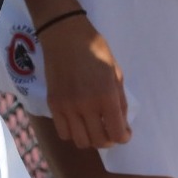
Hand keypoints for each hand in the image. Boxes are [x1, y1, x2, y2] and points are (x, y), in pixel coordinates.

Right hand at [39, 15, 131, 149]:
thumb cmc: (96, 50)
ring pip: (80, 141)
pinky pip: (63, 133)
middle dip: (109, 140)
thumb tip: (121, 123)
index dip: (123, 137)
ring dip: (91, 139)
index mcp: (106, 96)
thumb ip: (119, 100)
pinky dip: (73, 133)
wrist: (65, 36)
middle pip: (99, 141)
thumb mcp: (116, 72)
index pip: (117, 133)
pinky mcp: (53, 105)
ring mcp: (67, 107)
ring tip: (94, 128)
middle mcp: (86, 106)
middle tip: (110, 130)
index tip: (124, 133)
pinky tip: (78, 123)